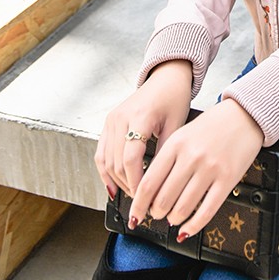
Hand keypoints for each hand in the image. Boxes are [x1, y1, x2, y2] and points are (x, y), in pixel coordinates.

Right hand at [94, 59, 192, 200]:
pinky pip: (101, 153)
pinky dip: (106, 172)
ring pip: (106, 161)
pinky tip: (113, 186)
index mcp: (139, 117)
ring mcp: (111, 120)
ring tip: (131, 196)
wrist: (166, 77)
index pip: (131, 158)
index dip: (136, 181)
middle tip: (141, 202)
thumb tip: (163, 183)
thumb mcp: (177, 124)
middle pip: (117, 163)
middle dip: (127, 186)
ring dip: (116, 182)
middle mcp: (120, 118)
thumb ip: (167, 152)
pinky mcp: (108, 123)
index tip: (145, 197)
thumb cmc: (174, 97)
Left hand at [127, 98, 263, 240]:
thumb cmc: (213, 124)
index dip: (138, 205)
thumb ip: (166, 158)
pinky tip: (187, 229)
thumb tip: (150, 191)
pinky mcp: (228, 179)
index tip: (135, 214)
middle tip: (156, 214)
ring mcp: (210, 169)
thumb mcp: (183, 134)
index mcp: (176, 144)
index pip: (148, 183)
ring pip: (183, 208)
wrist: (244, 114)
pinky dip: (193, 225)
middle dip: (155, 213)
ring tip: (172, 218)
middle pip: (163, 199)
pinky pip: (206, 211)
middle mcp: (191, 157)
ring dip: (173, 219)